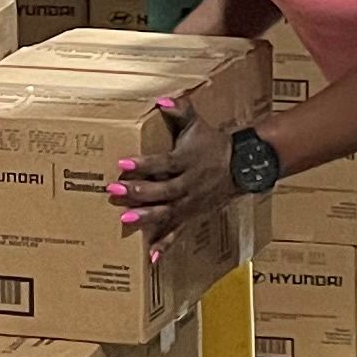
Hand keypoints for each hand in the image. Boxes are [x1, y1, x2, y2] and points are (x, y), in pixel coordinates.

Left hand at [106, 95, 233, 264]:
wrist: (241, 167)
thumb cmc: (212, 144)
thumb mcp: (198, 124)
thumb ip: (180, 109)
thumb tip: (162, 99)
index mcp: (186, 161)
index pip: (163, 162)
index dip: (144, 163)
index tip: (122, 163)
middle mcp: (188, 184)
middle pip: (162, 189)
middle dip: (139, 191)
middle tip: (115, 190)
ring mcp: (190, 203)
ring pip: (168, 213)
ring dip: (147, 218)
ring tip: (125, 220)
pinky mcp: (191, 216)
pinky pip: (178, 233)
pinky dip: (165, 245)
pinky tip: (151, 257)